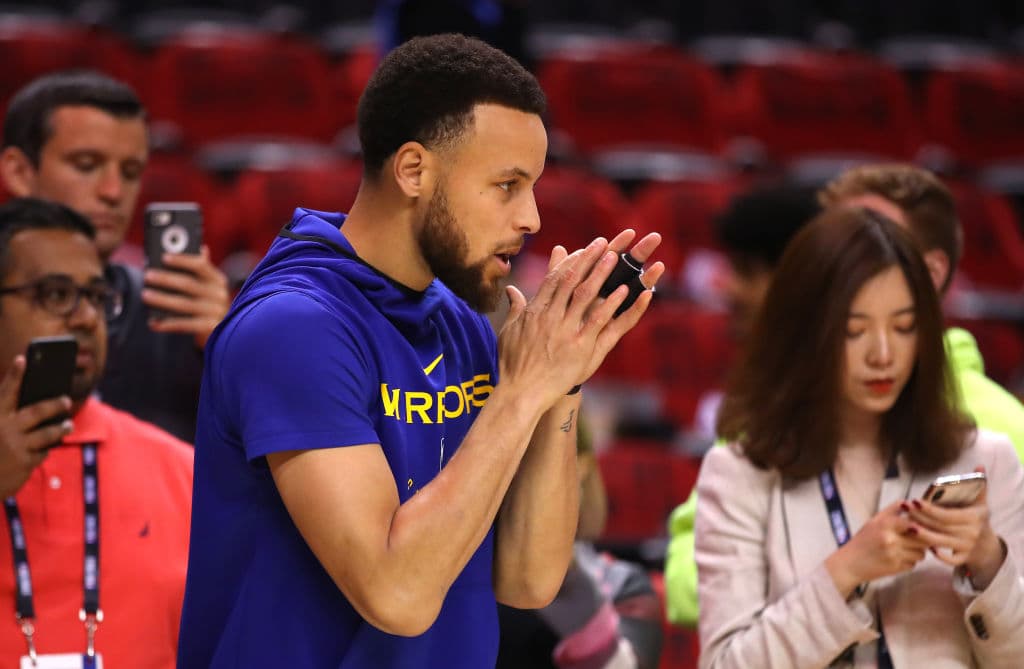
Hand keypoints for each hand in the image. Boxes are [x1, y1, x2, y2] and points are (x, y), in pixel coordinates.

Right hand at [0, 356, 73, 497]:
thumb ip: (10, 417)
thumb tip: (42, 407)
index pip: (6, 391)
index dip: (14, 375)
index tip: (22, 358)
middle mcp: (4, 428)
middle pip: (38, 410)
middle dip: (55, 404)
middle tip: (66, 400)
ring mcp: (16, 445)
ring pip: (49, 432)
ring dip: (61, 428)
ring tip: (68, 424)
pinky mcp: (25, 462)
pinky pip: (43, 451)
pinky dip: (44, 449)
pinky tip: (43, 449)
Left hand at [143, 245, 229, 347]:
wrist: (227, 333)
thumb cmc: (208, 304)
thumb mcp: (207, 287)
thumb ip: (202, 270)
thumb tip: (202, 248)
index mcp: (218, 280)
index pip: (201, 266)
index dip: (182, 260)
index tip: (164, 257)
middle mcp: (219, 295)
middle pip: (189, 284)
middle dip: (166, 279)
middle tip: (147, 276)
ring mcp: (216, 312)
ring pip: (184, 304)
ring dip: (162, 299)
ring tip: (145, 295)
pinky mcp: (210, 328)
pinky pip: (185, 325)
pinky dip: (167, 324)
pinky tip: (153, 323)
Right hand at [499, 237, 648, 406]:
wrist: (519, 392)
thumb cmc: (512, 364)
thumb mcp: (509, 331)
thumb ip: (515, 307)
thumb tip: (512, 290)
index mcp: (535, 311)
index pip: (554, 279)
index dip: (570, 262)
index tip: (582, 249)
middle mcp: (551, 316)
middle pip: (572, 280)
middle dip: (588, 259)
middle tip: (604, 243)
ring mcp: (565, 331)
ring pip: (586, 295)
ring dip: (602, 274)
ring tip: (617, 257)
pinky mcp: (579, 347)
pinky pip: (599, 321)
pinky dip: (613, 304)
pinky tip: (626, 291)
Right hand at [825, 501, 927, 597]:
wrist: (850, 563)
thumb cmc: (863, 540)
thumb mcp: (874, 520)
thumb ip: (894, 510)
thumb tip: (912, 503)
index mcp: (885, 524)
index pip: (914, 523)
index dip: (921, 525)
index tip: (920, 526)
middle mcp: (891, 539)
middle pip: (922, 539)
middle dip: (922, 539)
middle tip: (916, 538)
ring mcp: (894, 555)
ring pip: (921, 553)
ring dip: (917, 551)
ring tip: (905, 549)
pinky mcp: (896, 568)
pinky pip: (914, 564)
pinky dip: (909, 562)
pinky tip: (898, 558)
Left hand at [907, 467, 1005, 588]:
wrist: (986, 545)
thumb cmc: (977, 518)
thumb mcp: (980, 502)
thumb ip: (979, 484)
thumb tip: (979, 466)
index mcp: (975, 517)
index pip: (948, 514)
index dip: (930, 509)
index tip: (913, 501)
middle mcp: (972, 533)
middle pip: (941, 527)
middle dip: (921, 519)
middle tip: (905, 510)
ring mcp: (968, 547)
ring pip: (941, 542)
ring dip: (923, 535)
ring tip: (907, 525)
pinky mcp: (963, 558)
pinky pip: (949, 560)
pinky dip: (939, 555)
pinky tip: (925, 546)